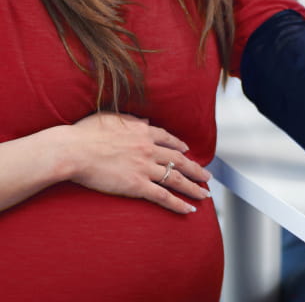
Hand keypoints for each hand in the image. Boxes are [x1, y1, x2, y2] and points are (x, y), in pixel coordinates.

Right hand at [69, 113, 211, 213]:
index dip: (181, 147)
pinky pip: (164, 196)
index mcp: (143, 133)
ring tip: (205, 195)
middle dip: (196, 170)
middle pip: (180, 161)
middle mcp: (149, 149)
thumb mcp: (111, 118)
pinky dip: (179, 203)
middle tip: (207, 177)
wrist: (73, 151)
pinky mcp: (138, 185)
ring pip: (177, 179)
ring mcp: (145, 168)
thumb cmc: (85, 134)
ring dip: (194, 188)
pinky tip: (190, 209)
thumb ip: (130, 120)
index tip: (188, 152)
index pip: (169, 140)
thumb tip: (144, 122)